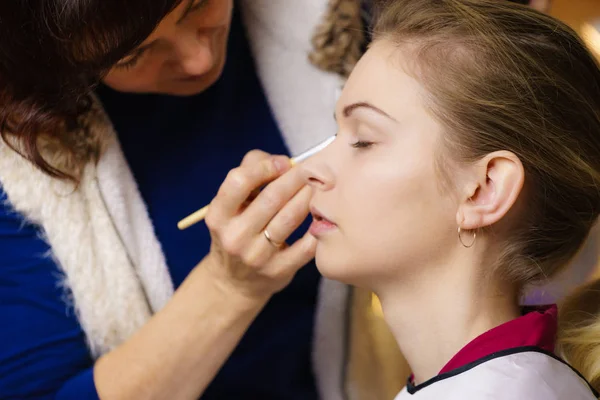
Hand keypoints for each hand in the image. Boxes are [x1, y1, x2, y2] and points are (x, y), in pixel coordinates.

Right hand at [200, 150, 316, 300]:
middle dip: (296, 178)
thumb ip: (250, 172)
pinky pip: (305, 245)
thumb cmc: (238, 229)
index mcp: (218, 215)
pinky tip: (322, 214)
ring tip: (319, 186)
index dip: (264, 166)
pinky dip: (316, 226)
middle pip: (271, 197)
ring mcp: (256, 256)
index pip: (239, 181)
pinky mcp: (278, 271)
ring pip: (290, 218)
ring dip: (308, 197)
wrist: (233, 282)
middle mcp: (234, 236)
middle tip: (313, 170)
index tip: (284, 163)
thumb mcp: (230, 204)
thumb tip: (283, 162)